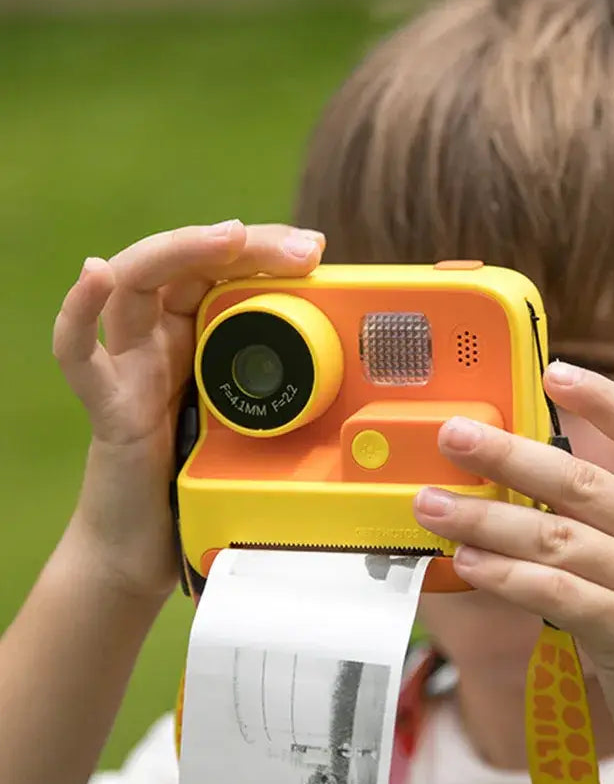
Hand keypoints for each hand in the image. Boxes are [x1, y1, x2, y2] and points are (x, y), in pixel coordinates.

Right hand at [54, 222, 324, 597]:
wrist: (152, 546)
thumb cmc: (201, 483)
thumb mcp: (261, 427)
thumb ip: (290, 397)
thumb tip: (365, 383)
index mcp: (197, 340)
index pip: (222, 270)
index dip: (264, 251)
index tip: (315, 250)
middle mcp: (161, 343)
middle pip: (185, 264)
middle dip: (243, 245)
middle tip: (302, 248)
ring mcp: (131, 369)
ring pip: (134, 285)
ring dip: (181, 251)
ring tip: (227, 237)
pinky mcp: (109, 407)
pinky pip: (81, 358)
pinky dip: (80, 313)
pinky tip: (96, 274)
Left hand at [413, 361, 613, 783]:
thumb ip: (608, 535)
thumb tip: (520, 504)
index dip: (605, 399)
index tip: (554, 371)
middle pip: (583, 481)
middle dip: (510, 454)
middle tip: (454, 435)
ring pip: (557, 535)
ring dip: (486, 519)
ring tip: (432, 507)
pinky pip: (555, 591)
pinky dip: (505, 574)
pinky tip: (466, 564)